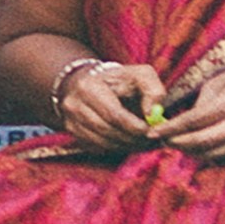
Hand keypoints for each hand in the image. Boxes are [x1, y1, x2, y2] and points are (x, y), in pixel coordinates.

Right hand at [53, 58, 170, 154]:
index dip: (134, 126)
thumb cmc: (120, 80)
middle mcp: (73, 104)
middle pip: (107, 130)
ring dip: (126, 145)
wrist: (92, 83)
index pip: (113, 114)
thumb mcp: (141, 75)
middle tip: (151, 140)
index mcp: (88, 86)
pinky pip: (98, 147)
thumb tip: (152, 115)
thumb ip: (153, 91)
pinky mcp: (73, 133)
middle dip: (132, 138)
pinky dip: (116, 148)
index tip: (151, 131)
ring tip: (143, 141)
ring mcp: (70, 121)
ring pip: (103, 142)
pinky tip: (129, 141)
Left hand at [161, 60, 224, 162]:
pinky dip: (209, 155)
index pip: (193, 120)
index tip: (154, 131)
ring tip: (176, 145)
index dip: (170, 128)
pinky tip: (198, 150)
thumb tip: (189, 115)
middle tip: (161, 141)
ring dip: (191, 152)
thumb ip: (206, 97)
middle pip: (200, 143)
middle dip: (177, 144)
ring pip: (212, 154)